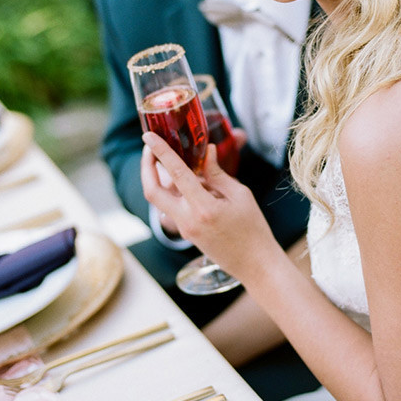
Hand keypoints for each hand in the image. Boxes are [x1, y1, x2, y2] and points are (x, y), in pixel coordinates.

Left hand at [141, 132, 278, 281]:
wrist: (254, 265)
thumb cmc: (253, 229)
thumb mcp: (240, 195)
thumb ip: (218, 174)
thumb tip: (207, 152)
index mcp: (203, 208)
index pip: (176, 174)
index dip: (161, 152)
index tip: (149, 135)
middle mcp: (188, 220)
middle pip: (152, 191)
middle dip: (146, 167)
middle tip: (150, 147)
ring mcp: (184, 228)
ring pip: (160, 199)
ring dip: (160, 178)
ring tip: (176, 160)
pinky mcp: (186, 232)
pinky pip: (173, 206)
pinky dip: (175, 190)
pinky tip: (193, 181)